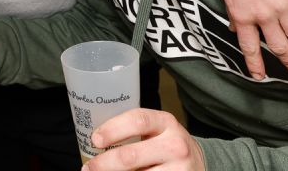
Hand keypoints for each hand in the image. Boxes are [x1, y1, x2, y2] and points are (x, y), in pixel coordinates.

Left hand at [83, 108, 203, 170]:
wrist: (198, 161)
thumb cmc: (166, 143)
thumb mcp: (156, 129)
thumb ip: (132, 130)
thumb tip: (96, 141)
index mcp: (165, 122)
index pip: (137, 120)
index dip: (113, 129)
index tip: (95, 140)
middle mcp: (175, 145)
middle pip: (131, 156)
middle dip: (104, 163)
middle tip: (90, 167)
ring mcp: (180, 168)